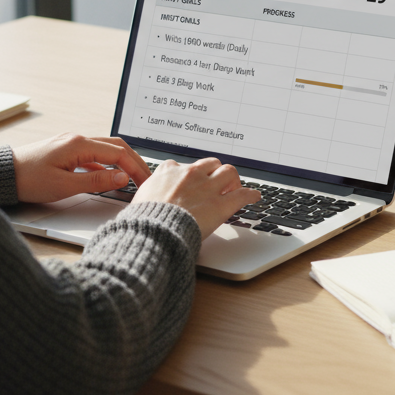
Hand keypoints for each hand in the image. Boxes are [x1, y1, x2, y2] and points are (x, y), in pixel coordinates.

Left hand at [11, 133, 150, 203]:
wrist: (4, 174)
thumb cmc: (29, 180)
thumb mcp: (65, 185)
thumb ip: (96, 182)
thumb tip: (122, 178)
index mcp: (79, 144)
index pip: (119, 154)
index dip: (137, 168)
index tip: (147, 182)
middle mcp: (78, 139)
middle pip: (117, 146)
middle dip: (135, 162)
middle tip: (147, 179)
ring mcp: (72, 143)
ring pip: (107, 149)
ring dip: (123, 161)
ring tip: (134, 177)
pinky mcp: (67, 151)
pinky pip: (95, 155)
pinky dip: (108, 165)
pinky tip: (110, 177)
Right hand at [131, 157, 258, 239]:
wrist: (154, 230)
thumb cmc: (144, 219)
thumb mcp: (140, 199)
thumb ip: (149, 195)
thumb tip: (145, 202)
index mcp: (169, 171)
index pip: (182, 165)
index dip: (190, 175)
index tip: (193, 181)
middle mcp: (190, 174)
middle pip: (210, 164)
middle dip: (215, 172)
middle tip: (217, 184)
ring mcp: (207, 187)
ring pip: (229, 172)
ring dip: (233, 180)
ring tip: (234, 188)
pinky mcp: (220, 204)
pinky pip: (242, 194)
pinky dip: (251, 195)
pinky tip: (255, 197)